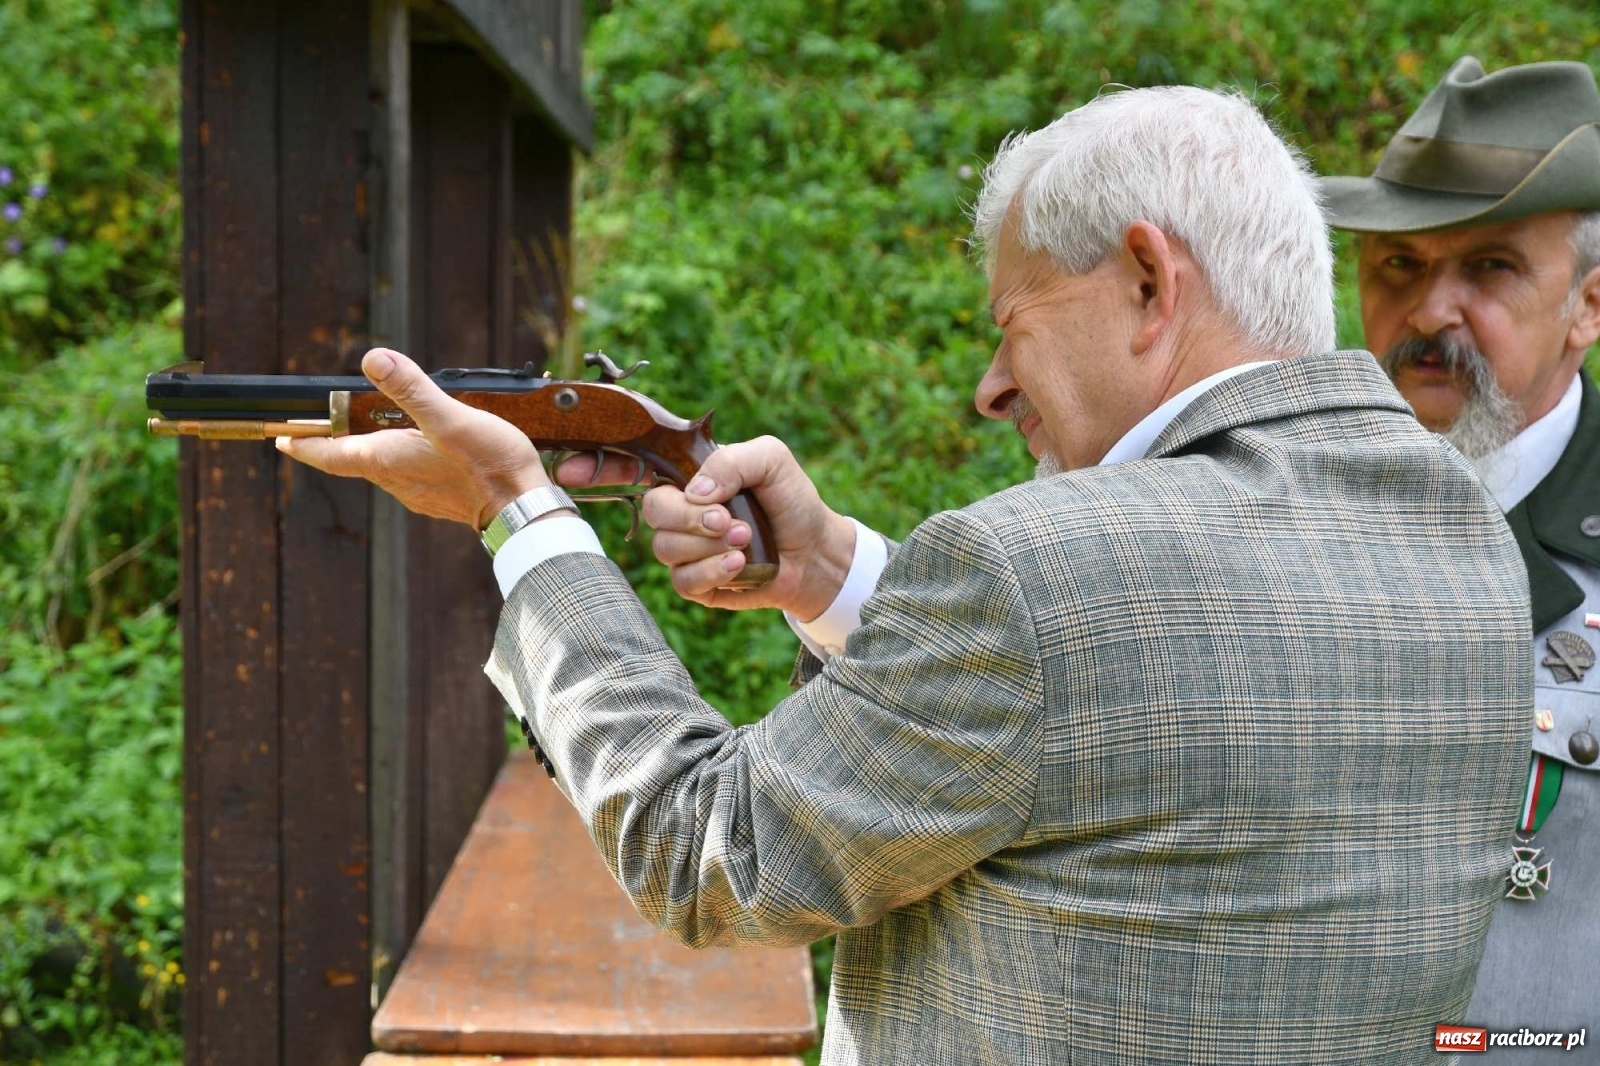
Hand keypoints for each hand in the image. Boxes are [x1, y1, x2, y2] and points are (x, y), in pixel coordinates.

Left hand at [277, 348, 548, 528]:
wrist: (526, 510)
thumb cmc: (489, 466)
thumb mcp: (449, 418)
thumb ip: (411, 389)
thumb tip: (374, 359)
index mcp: (387, 460)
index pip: (331, 453)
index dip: (303, 444)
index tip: (280, 439)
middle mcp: (397, 481)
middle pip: (354, 459)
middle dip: (336, 441)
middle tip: (320, 425)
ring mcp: (420, 493)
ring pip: (383, 468)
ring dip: (371, 449)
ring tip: (370, 429)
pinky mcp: (442, 498)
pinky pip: (409, 476)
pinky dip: (401, 458)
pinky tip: (421, 448)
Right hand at [556, 436, 855, 616]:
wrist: (815, 550)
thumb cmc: (791, 500)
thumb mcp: (771, 459)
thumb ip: (732, 460)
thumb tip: (695, 491)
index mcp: (688, 476)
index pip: (631, 467)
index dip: (597, 467)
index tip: (572, 471)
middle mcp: (679, 511)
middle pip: (651, 509)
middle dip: (687, 516)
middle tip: (727, 519)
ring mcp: (684, 549)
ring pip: (665, 548)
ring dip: (710, 545)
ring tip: (746, 539)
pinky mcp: (696, 584)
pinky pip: (683, 580)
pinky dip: (714, 571)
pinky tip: (740, 564)